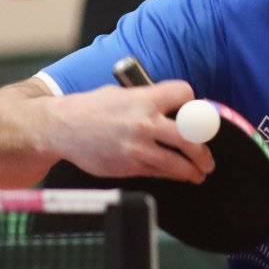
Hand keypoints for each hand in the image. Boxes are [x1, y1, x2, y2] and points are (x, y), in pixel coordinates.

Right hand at [46, 80, 215, 183]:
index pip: (184, 95)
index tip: (196, 112)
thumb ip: (147, 100)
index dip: (193, 102)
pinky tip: (177, 175)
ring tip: (199, 172)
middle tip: (207, 157)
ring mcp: (138, 148)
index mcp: (143, 99)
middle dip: (203, 149)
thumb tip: (172, 108)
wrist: (61, 128)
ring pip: (178, 163)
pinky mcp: (130, 166)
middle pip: (190, 136)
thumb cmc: (90, 109)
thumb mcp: (120, 93)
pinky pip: (159, 173)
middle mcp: (144, 123)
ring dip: (193, 169)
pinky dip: (171, 174)